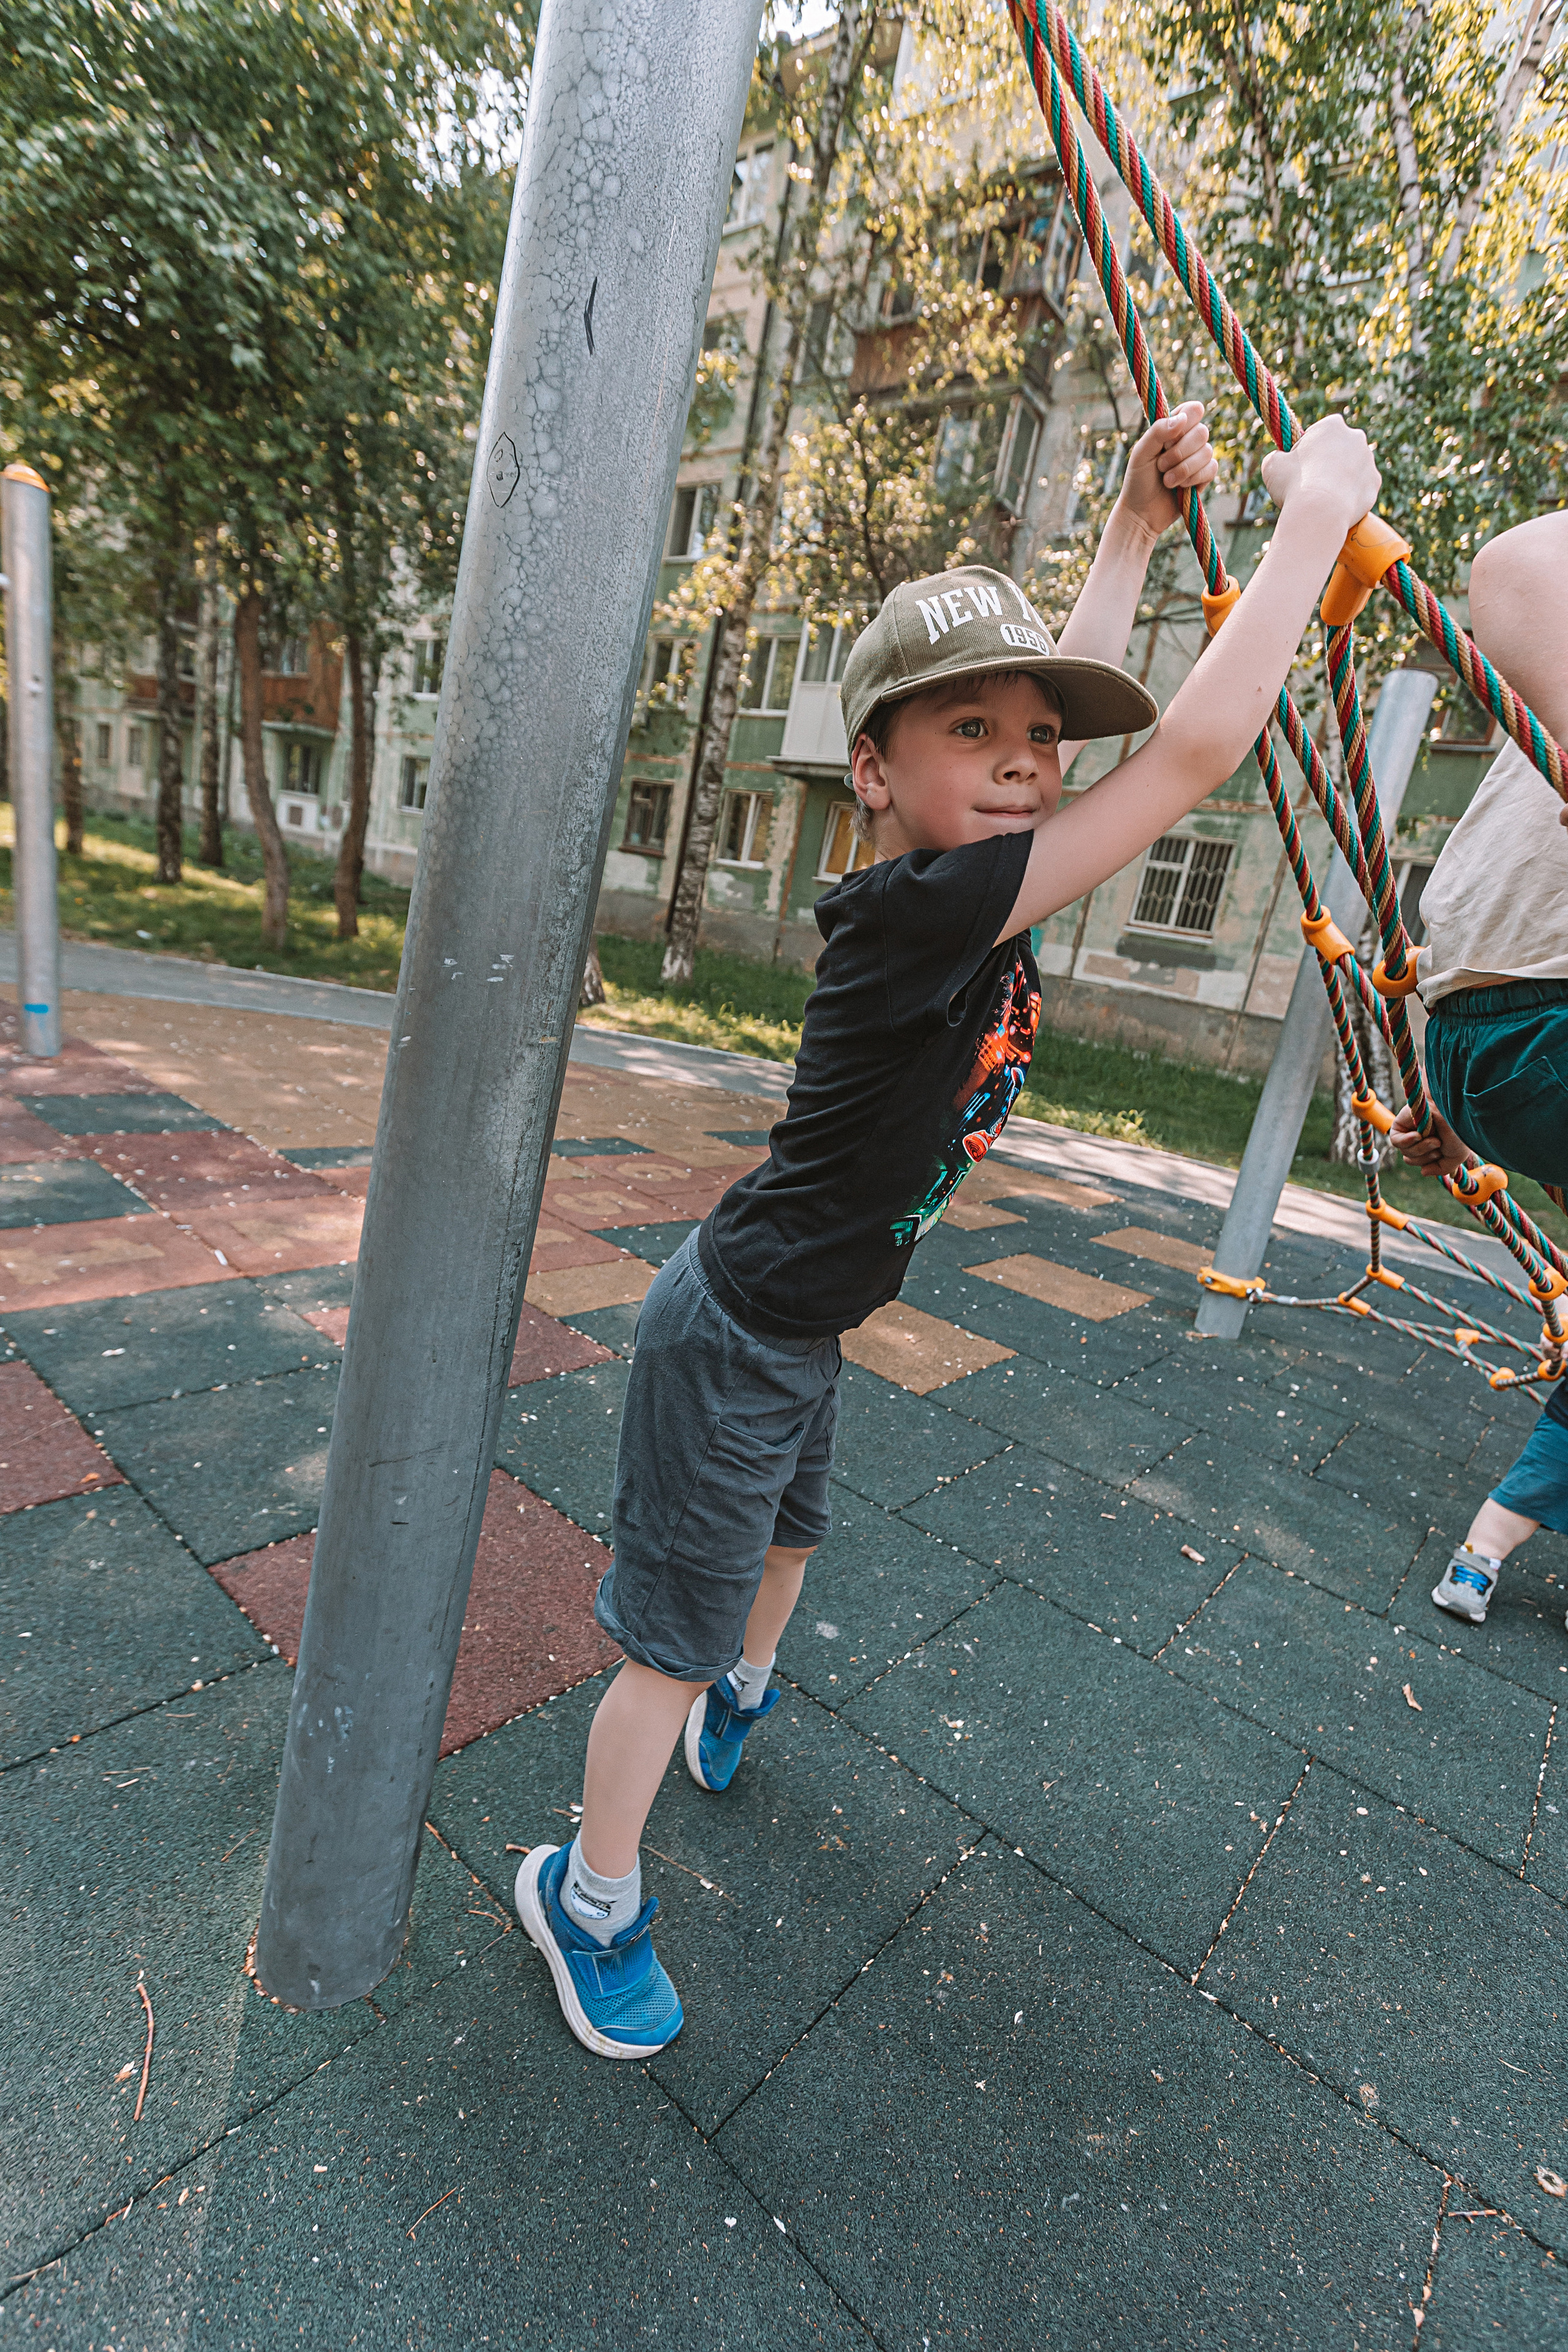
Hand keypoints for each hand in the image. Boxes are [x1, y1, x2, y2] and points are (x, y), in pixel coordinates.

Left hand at [1115, 402, 1218, 539]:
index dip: (1185, 422)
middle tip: (1161, 466)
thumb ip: (1158, 432)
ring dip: (1183, 469)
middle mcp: (1188, 439)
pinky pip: (1211, 469)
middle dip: (1179, 452)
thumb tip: (1182, 418)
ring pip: (1207, 451)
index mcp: (1173, 427)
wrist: (1142, 513)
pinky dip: (1193, 478)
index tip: (1167, 440)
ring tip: (1166, 481)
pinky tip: (1180, 487)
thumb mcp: (1141, 453)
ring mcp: (1198, 457)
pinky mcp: (1204, 476)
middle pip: (1202, 431)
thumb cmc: (1138, 480)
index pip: (1193, 410)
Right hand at [1260, 413, 1379, 538]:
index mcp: (1332, 425)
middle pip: (1338, 447)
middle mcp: (1356, 437)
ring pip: (1352, 467)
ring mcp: (1368, 460)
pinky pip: (1361, 487)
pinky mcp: (1374, 483)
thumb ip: (1276, 456)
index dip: (1306, 448)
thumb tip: (1278, 458)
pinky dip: (1351, 494)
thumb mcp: (1271, 465)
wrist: (1320, 514)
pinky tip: (1336, 504)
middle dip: (1327, 461)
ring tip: (1323, 496)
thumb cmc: (1294, 485)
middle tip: (1310, 482)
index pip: (1319, 432)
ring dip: (1340, 477)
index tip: (1298, 464)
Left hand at [1389, 1102, 1466, 1177]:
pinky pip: (1396, 1142)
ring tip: (1433, 1137)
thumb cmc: (1458, 1131)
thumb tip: (1423, 1172)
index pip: (1422, 1165)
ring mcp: (1409, 1131)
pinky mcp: (1400, 1124)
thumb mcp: (1455, 1157)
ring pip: (1405, 1153)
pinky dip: (1407, 1141)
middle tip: (1438, 1142)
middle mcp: (1419, 1139)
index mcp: (1430, 1146)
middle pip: (1411, 1160)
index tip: (1443, 1151)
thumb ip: (1441, 1169)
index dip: (1432, 1162)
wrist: (1453, 1111)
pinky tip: (1417, 1135)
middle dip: (1426, 1156)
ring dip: (1421, 1148)